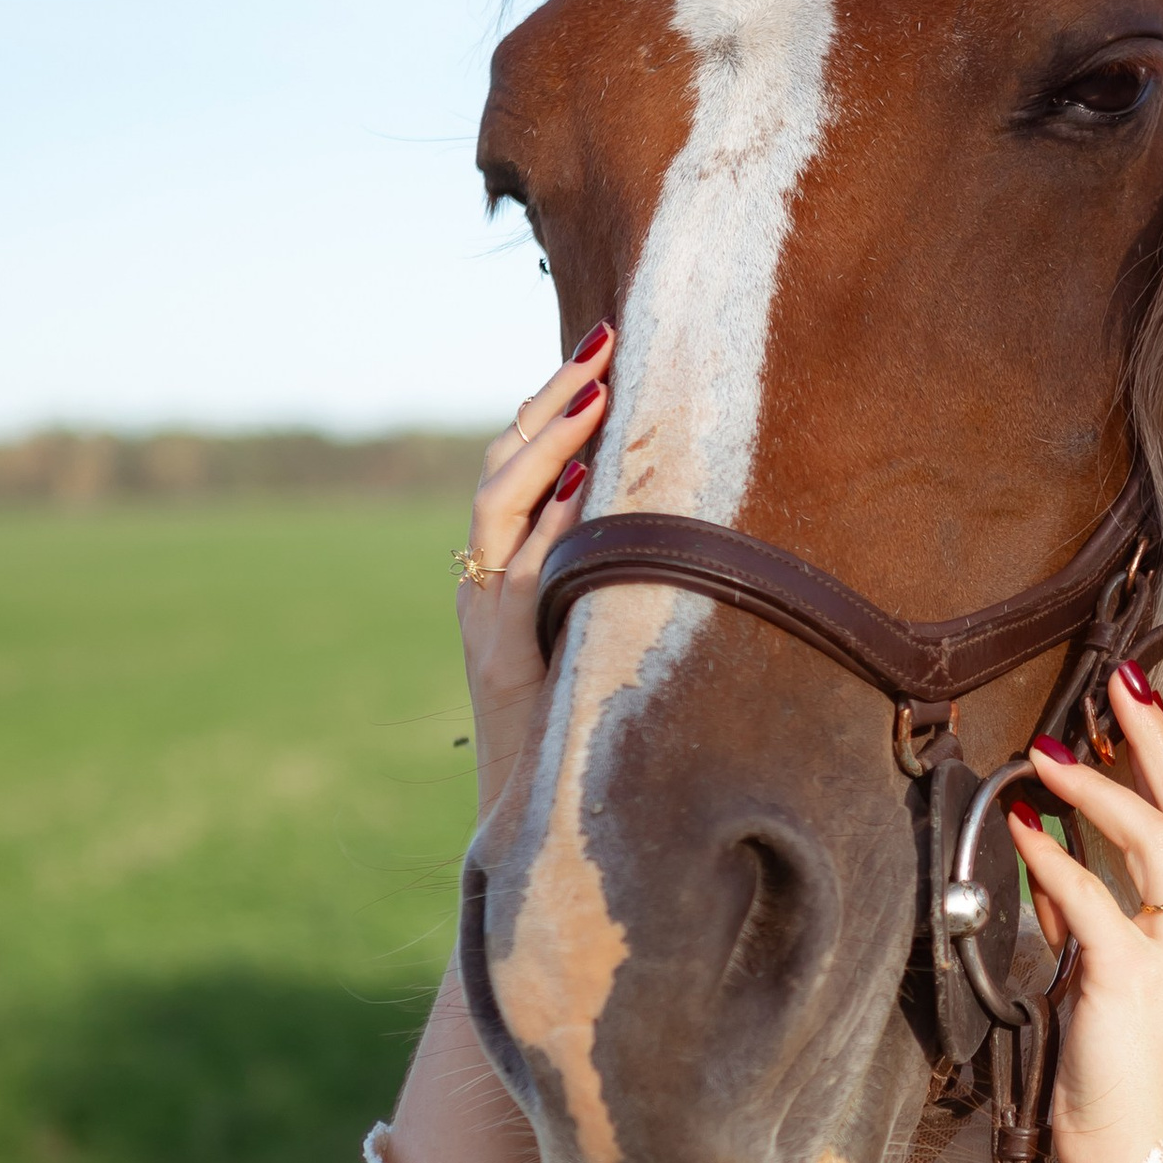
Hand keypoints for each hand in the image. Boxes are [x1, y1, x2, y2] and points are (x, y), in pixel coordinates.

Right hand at [455, 326, 613, 809]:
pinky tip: (582, 483)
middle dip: (552, 399)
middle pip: (502, 463)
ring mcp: (487, 616)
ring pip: (498, 505)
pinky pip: (521, 577)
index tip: (602, 348)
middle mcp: (486, 579)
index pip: (517, 461)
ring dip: (547, 443)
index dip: (551, 402)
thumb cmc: (580, 723)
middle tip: (604, 344)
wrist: (536, 817)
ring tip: (594, 394)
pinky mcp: (504, 658)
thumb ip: (611, 570)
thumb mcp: (597, 627)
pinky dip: (548, 525)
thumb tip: (675, 510)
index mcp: (506, 564)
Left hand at [1014, 667, 1162, 1162]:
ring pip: (1156, 841)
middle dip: (1156, 741)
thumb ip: (1101, 944)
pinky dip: (1054, 859)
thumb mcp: (1130, 1016)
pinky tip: (1024, 833)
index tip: (1139, 723)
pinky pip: (1093, 899)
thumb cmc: (1143, 1118)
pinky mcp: (1139, 981)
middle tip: (1121, 686)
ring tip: (1049, 755)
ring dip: (1097, 787)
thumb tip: (1056, 881)